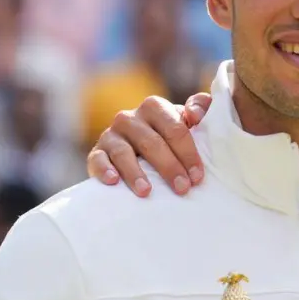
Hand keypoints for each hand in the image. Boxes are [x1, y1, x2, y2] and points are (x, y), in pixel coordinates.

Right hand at [87, 93, 211, 195]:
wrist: (139, 152)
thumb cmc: (170, 137)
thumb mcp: (188, 121)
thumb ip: (201, 107)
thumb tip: (195, 114)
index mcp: (154, 107)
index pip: (174, 128)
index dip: (188, 152)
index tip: (198, 177)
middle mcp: (130, 118)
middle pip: (151, 142)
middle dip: (169, 166)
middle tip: (182, 188)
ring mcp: (111, 135)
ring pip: (123, 152)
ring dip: (135, 173)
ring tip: (147, 192)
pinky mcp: (97, 152)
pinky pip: (97, 159)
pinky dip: (104, 170)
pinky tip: (114, 182)